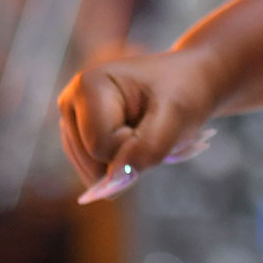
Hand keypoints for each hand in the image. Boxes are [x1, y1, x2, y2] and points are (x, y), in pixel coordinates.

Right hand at [57, 45, 224, 202]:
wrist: (191, 80)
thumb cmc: (184, 90)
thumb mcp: (176, 114)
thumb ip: (147, 147)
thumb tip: (114, 181)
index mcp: (87, 86)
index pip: (101, 145)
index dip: (135, 144)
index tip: (157, 118)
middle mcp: (70, 103)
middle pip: (93, 163)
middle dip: (130, 157)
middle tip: (155, 128)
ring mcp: (72, 123)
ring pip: (95, 174)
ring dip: (130, 162)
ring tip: (146, 132)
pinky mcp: (80, 140)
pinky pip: (99, 176)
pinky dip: (125, 166)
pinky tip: (138, 140)